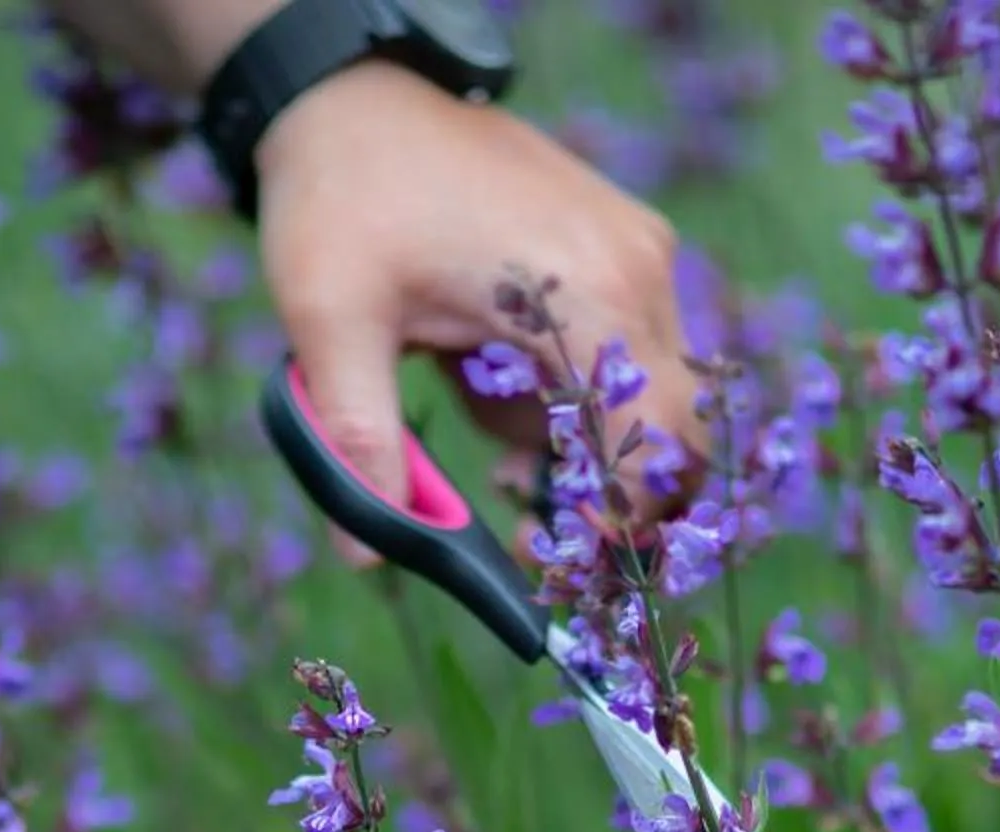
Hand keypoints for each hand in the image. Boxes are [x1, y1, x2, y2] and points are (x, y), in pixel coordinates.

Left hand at [253, 61, 704, 548]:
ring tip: (465, 382)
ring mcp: (640, 256)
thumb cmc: (344, 201)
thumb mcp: (332, 327)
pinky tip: (487, 357)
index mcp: (588, 294)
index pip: (650, 448)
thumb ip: (360, 445)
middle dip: (594, 489)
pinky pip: (622, 355)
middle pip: (667, 436)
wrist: (355, 100)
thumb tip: (372, 555)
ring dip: (563, 432)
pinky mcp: (624, 250)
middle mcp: (638, 273)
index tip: (547, 562)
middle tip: (512, 507)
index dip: (612, 526)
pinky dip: (563, 386)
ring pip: (640, 402)